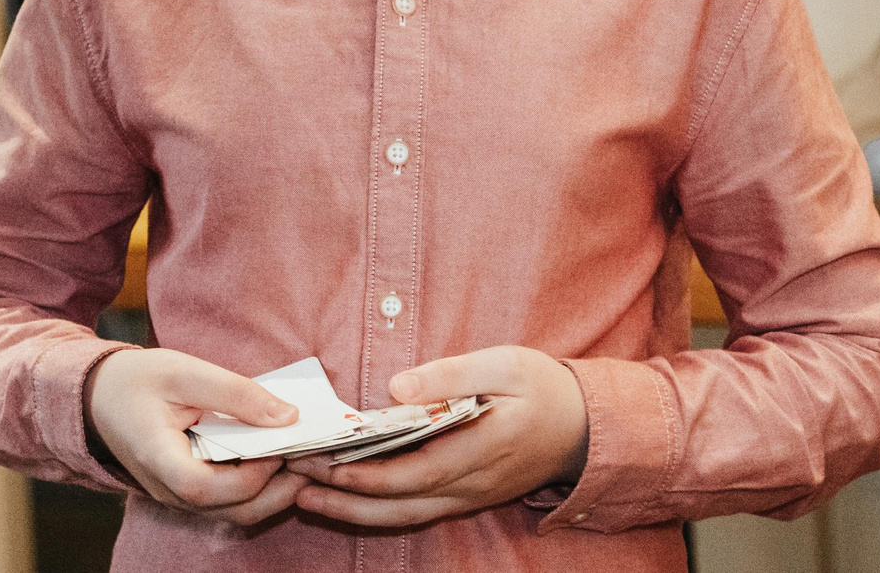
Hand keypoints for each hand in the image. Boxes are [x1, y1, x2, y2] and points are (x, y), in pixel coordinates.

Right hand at [85, 348, 306, 525]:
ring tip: (302, 458)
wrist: (98, 398)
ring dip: (274, 492)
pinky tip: (277, 459)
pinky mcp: (188, 492)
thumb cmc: (138, 380)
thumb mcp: (184, 371)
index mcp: (157, 457)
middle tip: (312, 457)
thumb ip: (235, 393)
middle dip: (278, 490)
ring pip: (234, 513)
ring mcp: (177, 496)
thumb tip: (288, 416)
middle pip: (230, 510)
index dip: (249, 474)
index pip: (204, 487)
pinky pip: (228, 503)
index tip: (281, 446)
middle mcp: (167, 489)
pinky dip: (258, 487)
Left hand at [287, 347, 588, 529]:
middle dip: (342, 499)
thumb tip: (395, 387)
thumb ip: (450, 375)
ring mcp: (467, 495)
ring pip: (403, 514)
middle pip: (398, 505)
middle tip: (294, 483)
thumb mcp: (505, 365)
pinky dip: (378, 507)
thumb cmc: (544, 389)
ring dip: (354, 510)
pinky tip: (348, 496)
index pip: (410, 473)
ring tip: (307, 497)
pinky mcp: (466, 495)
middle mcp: (469, 485)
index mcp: (477, 452)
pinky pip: (416, 510)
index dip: (362, 475)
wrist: (585, 427)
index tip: (321, 464)